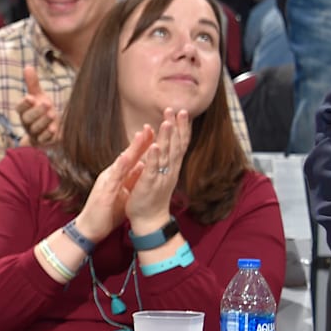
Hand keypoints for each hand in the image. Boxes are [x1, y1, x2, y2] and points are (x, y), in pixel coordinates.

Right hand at [15, 65, 59, 146]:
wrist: (52, 129)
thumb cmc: (43, 111)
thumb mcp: (39, 96)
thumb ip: (33, 84)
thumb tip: (28, 67)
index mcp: (24, 112)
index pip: (20, 108)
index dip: (24, 104)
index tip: (31, 97)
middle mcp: (27, 123)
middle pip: (27, 119)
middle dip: (36, 112)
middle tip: (47, 104)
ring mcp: (35, 133)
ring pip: (35, 129)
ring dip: (43, 122)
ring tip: (52, 114)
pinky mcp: (43, 142)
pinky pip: (43, 140)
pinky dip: (48, 135)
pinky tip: (54, 129)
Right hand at [73, 125, 154, 242]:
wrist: (89, 228)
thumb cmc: (106, 211)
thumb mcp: (122, 192)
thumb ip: (130, 178)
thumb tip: (141, 166)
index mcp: (118, 175)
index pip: (133, 157)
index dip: (144, 145)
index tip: (156, 131)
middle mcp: (112, 174)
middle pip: (128, 154)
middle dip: (140, 140)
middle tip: (151, 125)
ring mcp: (107, 181)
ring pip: (121, 161)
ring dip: (132, 147)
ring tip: (143, 134)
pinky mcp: (104, 191)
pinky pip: (114, 177)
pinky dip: (121, 166)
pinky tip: (128, 157)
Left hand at [125, 108, 189, 233]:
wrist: (150, 220)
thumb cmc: (152, 197)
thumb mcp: (159, 174)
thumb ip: (161, 160)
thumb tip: (161, 144)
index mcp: (171, 167)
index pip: (179, 144)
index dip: (181, 128)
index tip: (181, 112)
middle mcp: (170, 170)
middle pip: (176, 145)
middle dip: (176, 127)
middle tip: (177, 109)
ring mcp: (160, 177)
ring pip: (166, 154)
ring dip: (167, 137)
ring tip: (167, 121)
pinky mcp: (149, 185)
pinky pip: (152, 169)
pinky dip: (154, 157)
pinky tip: (155, 146)